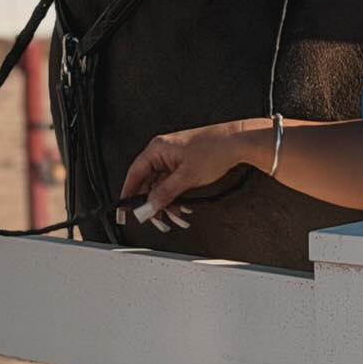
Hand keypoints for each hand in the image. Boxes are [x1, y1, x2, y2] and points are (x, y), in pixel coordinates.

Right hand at [119, 119, 258, 228]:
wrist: (237, 143)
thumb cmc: (214, 149)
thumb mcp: (186, 177)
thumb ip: (164, 193)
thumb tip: (148, 206)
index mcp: (157, 149)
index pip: (135, 174)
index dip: (128, 193)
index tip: (125, 210)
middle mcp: (163, 152)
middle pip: (148, 183)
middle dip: (153, 204)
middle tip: (157, 220)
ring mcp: (173, 159)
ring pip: (161, 187)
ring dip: (168, 204)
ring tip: (176, 217)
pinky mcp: (183, 165)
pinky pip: (173, 185)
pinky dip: (176, 198)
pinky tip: (184, 207)